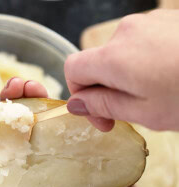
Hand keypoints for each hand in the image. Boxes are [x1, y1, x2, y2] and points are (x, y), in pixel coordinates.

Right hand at [65, 10, 178, 131]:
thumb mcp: (143, 111)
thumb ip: (102, 105)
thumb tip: (76, 104)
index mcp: (114, 57)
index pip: (72, 69)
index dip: (78, 94)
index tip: (97, 113)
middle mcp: (125, 33)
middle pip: (95, 63)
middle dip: (103, 89)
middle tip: (126, 112)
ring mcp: (147, 23)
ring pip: (117, 56)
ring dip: (123, 78)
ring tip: (152, 95)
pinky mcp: (164, 22)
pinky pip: (137, 46)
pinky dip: (140, 65)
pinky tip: (164, 78)